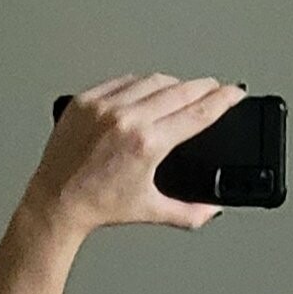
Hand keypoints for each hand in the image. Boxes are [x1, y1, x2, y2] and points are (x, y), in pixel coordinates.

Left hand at [24, 72, 246, 233]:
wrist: (58, 199)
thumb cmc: (98, 204)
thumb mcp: (151, 210)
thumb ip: (190, 213)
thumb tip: (213, 209)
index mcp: (148, 144)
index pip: (196, 113)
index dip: (222, 100)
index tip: (234, 93)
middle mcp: (127, 119)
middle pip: (179, 90)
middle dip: (204, 87)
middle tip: (216, 87)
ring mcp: (105, 106)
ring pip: (152, 80)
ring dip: (174, 83)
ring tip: (184, 90)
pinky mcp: (87, 100)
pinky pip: (123, 80)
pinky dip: (141, 84)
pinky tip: (148, 90)